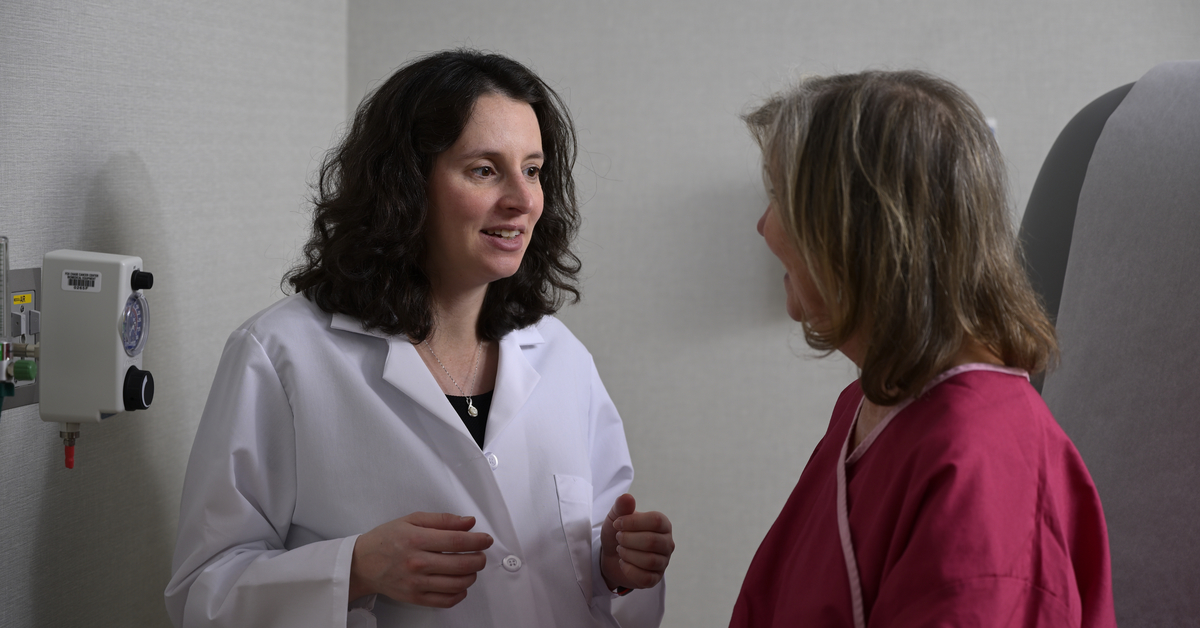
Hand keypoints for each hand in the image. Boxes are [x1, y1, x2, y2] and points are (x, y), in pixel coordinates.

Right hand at [349, 512, 493, 606]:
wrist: (362, 563)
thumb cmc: (386, 539)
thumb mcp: (412, 519)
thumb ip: (442, 520)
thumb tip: (468, 522)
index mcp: (417, 539)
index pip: (457, 541)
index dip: (478, 541)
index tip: (486, 540)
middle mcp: (417, 562)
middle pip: (461, 564)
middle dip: (479, 559)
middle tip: (481, 554)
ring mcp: (416, 583)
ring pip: (457, 584)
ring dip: (472, 576)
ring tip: (470, 568)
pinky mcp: (415, 597)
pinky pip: (445, 601)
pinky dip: (460, 594)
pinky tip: (460, 585)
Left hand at [600, 494, 673, 590]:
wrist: (610, 556)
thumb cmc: (618, 533)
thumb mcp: (616, 517)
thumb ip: (621, 507)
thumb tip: (628, 497)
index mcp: (662, 524)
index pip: (656, 520)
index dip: (633, 522)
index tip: (617, 523)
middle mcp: (667, 543)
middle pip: (652, 542)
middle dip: (628, 540)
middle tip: (618, 538)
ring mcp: (663, 562)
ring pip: (649, 561)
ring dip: (628, 555)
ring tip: (620, 550)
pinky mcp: (655, 579)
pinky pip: (646, 578)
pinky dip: (629, 570)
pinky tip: (623, 563)